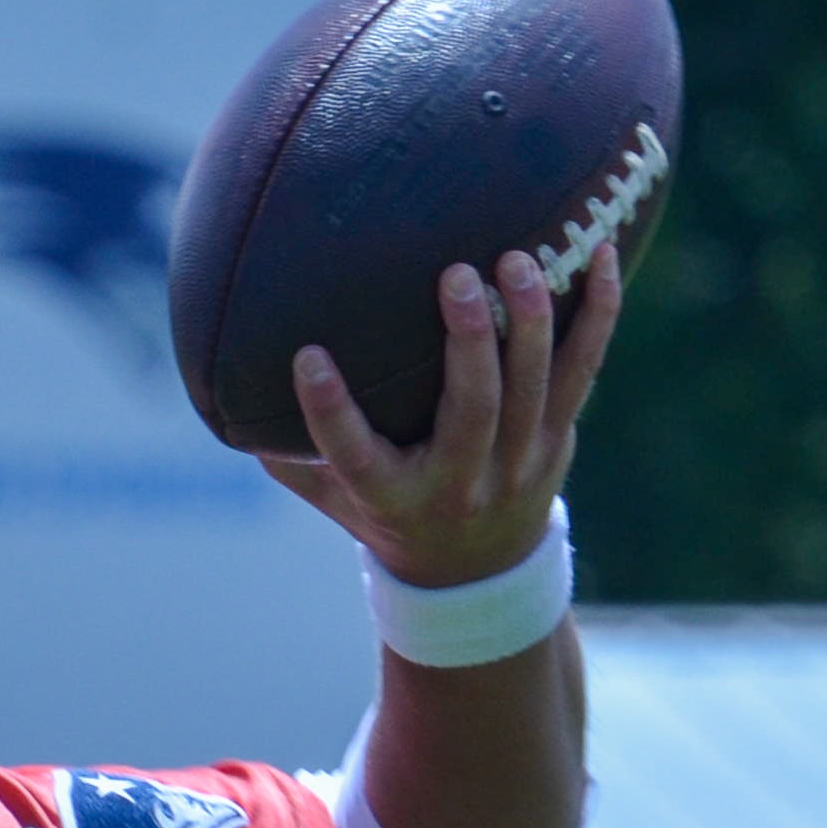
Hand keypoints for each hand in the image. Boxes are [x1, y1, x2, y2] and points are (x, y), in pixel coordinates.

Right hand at [258, 240, 625, 591]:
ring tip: (519, 258)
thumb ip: (287, 450)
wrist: (475, 574)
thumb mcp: (330, 496)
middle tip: (455, 274)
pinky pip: (583, 369)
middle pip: (471, 410)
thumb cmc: (385, 513)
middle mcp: (460, 481)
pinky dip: (596, 314)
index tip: (307, 357)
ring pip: (534, 387)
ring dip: (528, 320)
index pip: (355, 455)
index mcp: (393, 496)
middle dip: (468, 341)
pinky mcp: (556, 436)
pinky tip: (604, 253)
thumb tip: (221, 381)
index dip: (329, 411)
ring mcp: (518, 461)